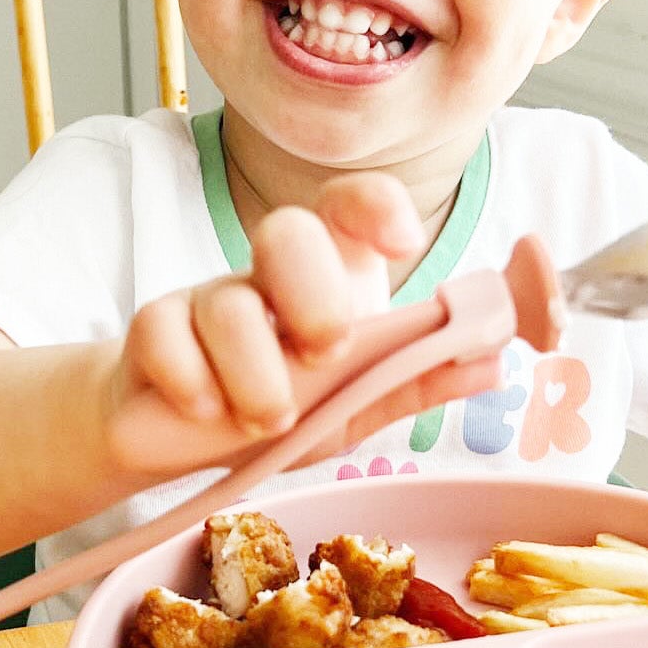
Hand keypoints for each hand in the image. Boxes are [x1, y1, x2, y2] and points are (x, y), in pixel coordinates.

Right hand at [109, 173, 501, 473]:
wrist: (175, 441)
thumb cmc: (273, 407)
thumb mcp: (352, 403)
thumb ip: (414, 379)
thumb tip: (494, 359)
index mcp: (326, 280)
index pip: (348, 206)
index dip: (375, 206)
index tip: (403, 242)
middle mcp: (265, 277)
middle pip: (285, 231)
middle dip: (311, 293)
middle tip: (325, 353)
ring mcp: (205, 300)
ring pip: (225, 300)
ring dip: (255, 369)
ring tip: (268, 419)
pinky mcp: (153, 332)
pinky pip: (163, 334)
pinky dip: (190, 379)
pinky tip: (205, 411)